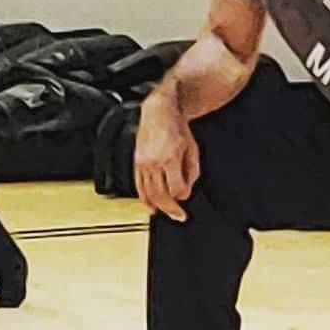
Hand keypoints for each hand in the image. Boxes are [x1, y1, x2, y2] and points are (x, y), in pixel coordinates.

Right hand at [134, 96, 200, 221]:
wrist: (159, 112)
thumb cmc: (177, 128)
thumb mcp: (193, 149)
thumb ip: (192, 172)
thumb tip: (186, 190)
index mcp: (170, 158)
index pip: (177, 189)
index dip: (184, 195)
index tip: (186, 195)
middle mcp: (153, 162)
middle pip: (161, 195)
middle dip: (171, 209)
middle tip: (179, 216)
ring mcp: (142, 163)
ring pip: (147, 193)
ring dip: (157, 207)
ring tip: (164, 214)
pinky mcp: (136, 163)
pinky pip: (138, 186)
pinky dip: (143, 199)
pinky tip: (149, 206)